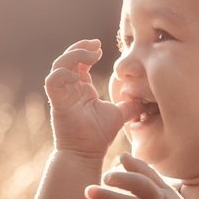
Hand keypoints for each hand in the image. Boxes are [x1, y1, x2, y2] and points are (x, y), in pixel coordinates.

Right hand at [45, 40, 143, 156]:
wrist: (86, 154)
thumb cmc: (98, 137)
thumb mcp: (120, 114)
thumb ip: (130, 105)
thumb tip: (146, 98)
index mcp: (80, 89)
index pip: (77, 63)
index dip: (86, 51)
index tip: (100, 47)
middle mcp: (68, 89)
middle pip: (66, 59)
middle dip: (79, 47)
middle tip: (96, 44)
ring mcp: (61, 95)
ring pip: (58, 65)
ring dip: (73, 55)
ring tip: (92, 54)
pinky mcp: (57, 103)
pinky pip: (53, 81)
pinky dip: (63, 72)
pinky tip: (80, 72)